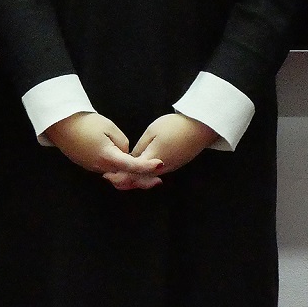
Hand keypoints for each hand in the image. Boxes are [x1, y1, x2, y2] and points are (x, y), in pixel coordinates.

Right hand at [45, 112, 162, 182]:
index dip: (147, 166)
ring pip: (116, 174)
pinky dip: (118, 170)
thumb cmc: (85, 123)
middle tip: (158, 180)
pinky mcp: (89, 164)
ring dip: (130, 175)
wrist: (61, 125)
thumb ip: (122, 142)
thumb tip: (124, 152)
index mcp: (107, 156)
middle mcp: (101, 166)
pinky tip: (126, 166)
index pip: (132, 165)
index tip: (161, 165)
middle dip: (142, 179)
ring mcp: (93, 167)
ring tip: (146, 173)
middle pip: (125, 176)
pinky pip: (107, 170)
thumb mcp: (109, 127)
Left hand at [102, 113, 217, 190]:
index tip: (107, 174)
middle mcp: (161, 169)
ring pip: (148, 178)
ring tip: (119, 175)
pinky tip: (138, 170)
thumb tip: (130, 158)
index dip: (119, 176)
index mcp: (153, 159)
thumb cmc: (175, 126)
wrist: (200, 128)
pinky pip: (156, 174)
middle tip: (110, 178)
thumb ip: (140, 147)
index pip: (132, 173)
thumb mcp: (152, 132)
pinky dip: (144, 175)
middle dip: (124, 180)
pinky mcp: (175, 165)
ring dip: (134, 179)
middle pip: (140, 180)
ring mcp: (170, 168)